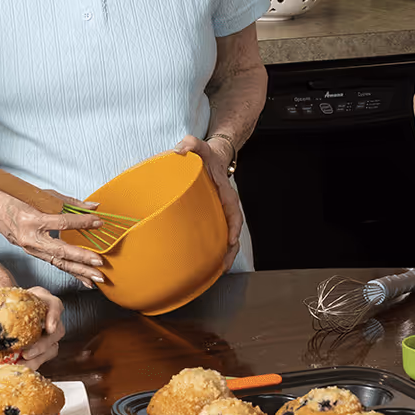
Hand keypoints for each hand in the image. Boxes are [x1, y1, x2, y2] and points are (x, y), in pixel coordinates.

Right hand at [0, 188, 105, 286]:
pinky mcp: (34, 254)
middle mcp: (30, 238)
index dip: (82, 222)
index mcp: (32, 219)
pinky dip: (71, 272)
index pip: (62, 222)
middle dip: (81, 258)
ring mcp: (31, 248)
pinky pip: (55, 264)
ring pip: (58, 263)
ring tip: (97, 277)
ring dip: (79, 271)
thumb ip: (70, 202)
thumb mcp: (43, 195)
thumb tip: (94, 207)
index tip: (99, 222)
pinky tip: (85, 279)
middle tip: (99, 263)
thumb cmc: (17, 198)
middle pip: (60, 251)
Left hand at [0, 260, 66, 370]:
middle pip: (57, 330)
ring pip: (52, 347)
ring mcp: (44, 333)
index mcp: (37, 300)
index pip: (54, 304)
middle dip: (44, 344)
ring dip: (39, 358)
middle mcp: (44, 316)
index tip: (47, 327)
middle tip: (26, 353)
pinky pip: (42, 358)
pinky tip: (18, 368)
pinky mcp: (39, 348)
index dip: (54, 314)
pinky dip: (32, 364)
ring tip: (21, 364)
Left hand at [174, 134, 242, 272]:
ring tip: (217, 271)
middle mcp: (224, 205)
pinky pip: (215, 235)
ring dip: (224, 255)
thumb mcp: (197, 145)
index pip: (233, 210)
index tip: (232, 240)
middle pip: (233, 230)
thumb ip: (190, 143)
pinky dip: (214, 250)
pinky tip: (206, 263)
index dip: (234, 226)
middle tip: (223, 265)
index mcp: (224, 191)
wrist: (211, 158)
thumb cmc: (205, 154)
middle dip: (231, 250)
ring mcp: (219, 213)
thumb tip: (179, 150)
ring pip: (226, 237)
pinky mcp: (211, 217)